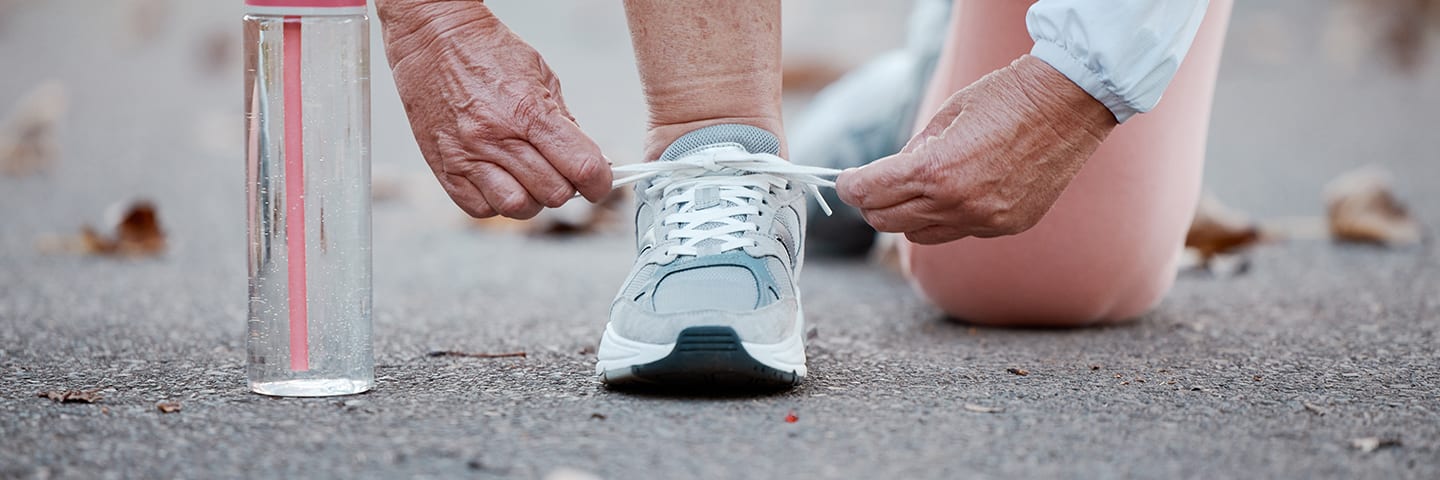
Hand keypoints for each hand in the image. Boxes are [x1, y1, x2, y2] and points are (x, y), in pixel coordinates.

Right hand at [378, 0, 610, 218]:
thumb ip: (565, 122)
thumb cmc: (488, 54)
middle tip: (561, 172)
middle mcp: (496, 137)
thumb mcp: (542, 76)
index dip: (600, 182)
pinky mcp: (445, 168)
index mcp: (528, 111)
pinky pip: (480, 209)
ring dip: (532, 199)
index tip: (599, 182)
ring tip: (529, 178)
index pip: (581, 166)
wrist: (434, 40)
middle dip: (567, 187)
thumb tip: (589, 161)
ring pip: (517, 207)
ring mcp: (468, 156)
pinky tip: (501, 180)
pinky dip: (497, 202)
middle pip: (553, 193)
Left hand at [835, 55, 1117, 243]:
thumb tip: (886, 176)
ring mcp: (984, 220)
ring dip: (907, 216)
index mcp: (936, 170)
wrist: (1068, 104)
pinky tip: (960, 191)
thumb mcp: (945, 116)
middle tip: (870, 187)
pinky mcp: (1007, 227)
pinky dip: (948, 218)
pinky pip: (959, 232)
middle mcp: (957, 203)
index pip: (870, 193)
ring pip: (920, 236)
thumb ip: (912, 152)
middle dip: (872, 204)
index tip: (845, 182)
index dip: (850, 187)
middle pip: (887, 222)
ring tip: (915, 190)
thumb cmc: (1005, 97)